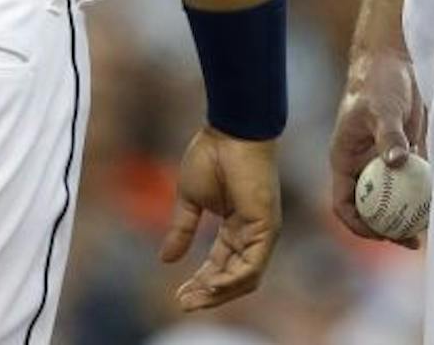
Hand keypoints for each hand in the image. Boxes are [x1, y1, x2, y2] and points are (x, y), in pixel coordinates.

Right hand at [158, 127, 279, 311]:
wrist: (229, 131)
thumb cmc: (212, 155)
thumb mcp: (190, 199)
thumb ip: (182, 229)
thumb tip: (166, 260)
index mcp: (236, 227)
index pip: (219, 263)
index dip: (200, 281)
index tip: (179, 294)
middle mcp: (252, 233)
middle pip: (233, 275)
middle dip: (208, 293)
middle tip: (184, 303)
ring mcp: (262, 232)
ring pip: (245, 277)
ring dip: (219, 292)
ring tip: (194, 299)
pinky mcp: (267, 228)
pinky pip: (252, 265)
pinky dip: (232, 279)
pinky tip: (212, 285)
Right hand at [329, 48, 427, 246]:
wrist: (393, 62)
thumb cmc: (377, 83)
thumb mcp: (381, 109)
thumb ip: (389, 137)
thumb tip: (396, 163)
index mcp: (345, 160)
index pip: (344, 203)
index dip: (359, 224)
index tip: (381, 234)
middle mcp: (362, 166)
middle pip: (369, 209)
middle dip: (387, 229)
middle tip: (411, 240)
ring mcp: (381, 162)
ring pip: (391, 200)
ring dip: (405, 217)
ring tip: (426, 232)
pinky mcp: (402, 155)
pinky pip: (410, 184)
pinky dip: (420, 198)